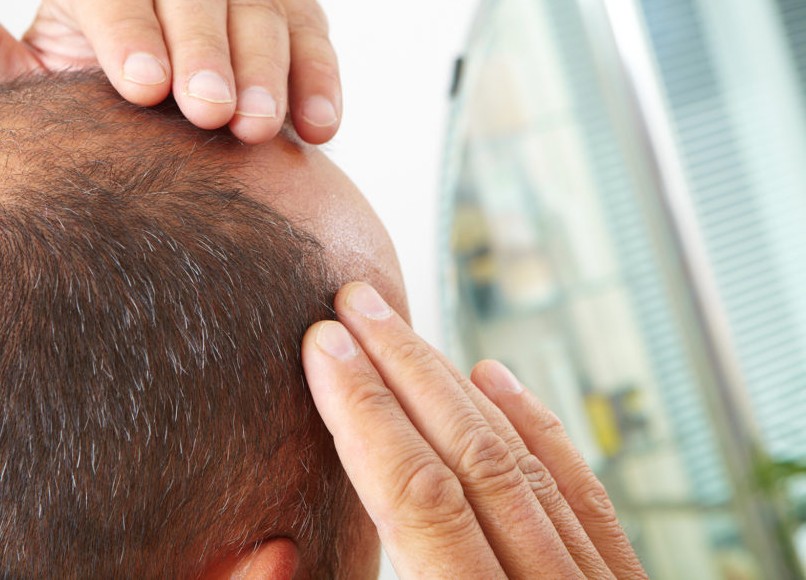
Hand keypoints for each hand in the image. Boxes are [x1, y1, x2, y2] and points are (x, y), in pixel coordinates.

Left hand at [0, 0, 340, 143]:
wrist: (164, 160)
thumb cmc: (83, 125)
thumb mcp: (12, 83)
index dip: (127, 29)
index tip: (143, 92)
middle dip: (205, 51)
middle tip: (210, 118)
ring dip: (264, 65)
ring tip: (258, 130)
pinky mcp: (289, 9)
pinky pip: (311, 25)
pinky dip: (318, 72)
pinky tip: (318, 126)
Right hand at [302, 282, 647, 577]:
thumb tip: (274, 553)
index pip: (418, 498)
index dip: (364, 413)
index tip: (324, 346)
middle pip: (472, 457)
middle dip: (403, 370)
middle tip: (355, 305)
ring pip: (523, 463)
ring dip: (454, 385)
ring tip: (400, 330)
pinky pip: (583, 492)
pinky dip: (536, 427)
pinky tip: (497, 378)